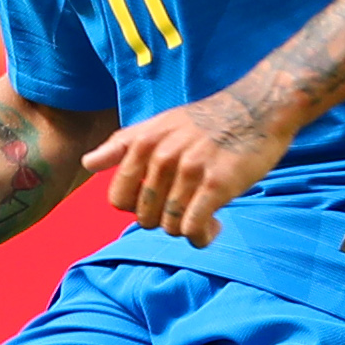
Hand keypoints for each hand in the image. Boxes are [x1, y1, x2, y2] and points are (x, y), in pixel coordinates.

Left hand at [81, 89, 292, 246]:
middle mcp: (162, 156)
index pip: (118, 200)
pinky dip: (201, 236)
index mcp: (143, 143)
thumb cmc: (206, 121)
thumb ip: (122, 145)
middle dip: (163, 220)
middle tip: (186, 207)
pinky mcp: (217, 184)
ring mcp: (189, 170)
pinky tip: (213, 226)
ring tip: (203, 215)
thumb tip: (87, 163)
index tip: (158, 200)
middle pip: (145, 218)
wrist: (257, 108)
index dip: (136, 208)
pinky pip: (194, 227)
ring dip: (186, 229)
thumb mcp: (159, 124)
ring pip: (171, 226)